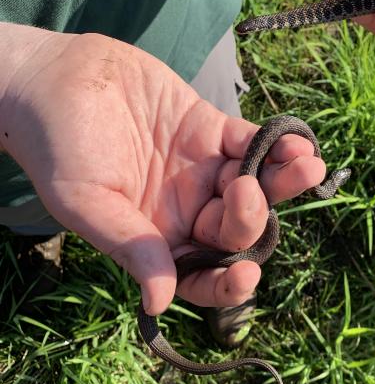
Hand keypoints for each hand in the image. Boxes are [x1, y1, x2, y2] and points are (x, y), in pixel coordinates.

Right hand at [1, 30, 325, 313]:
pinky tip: (298, 142)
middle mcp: (185, 210)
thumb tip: (159, 303)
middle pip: (235, 230)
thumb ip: (129, 246)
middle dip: (252, 218)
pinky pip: (250, 142)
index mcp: (155, 240)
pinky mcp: (210, 128)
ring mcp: (202, 170)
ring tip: (310, 168)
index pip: (201, 275)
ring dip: (283, 182)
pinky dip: (275, 144)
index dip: (227, 284)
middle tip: (247, 192)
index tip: (247, 275)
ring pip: (253, 185)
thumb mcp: (87, 203)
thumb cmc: (58, 148)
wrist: (56, 80)